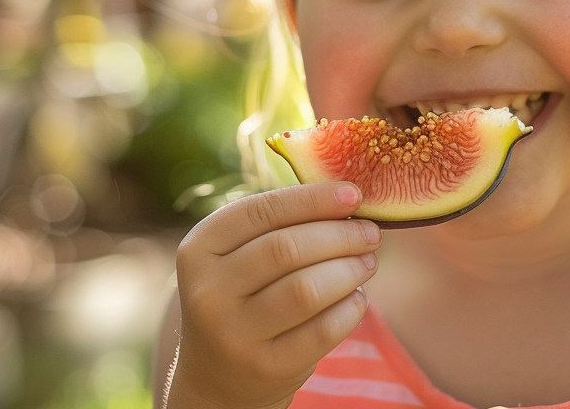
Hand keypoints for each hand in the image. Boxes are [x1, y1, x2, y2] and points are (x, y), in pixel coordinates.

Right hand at [167, 181, 380, 408]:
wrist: (217, 375)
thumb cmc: (242, 297)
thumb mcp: (237, 258)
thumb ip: (278, 226)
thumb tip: (346, 198)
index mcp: (199, 249)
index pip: (262, 211)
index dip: (313, 199)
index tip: (353, 194)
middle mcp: (208, 292)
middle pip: (287, 249)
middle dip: (340, 236)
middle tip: (370, 233)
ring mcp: (234, 334)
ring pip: (306, 289)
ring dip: (349, 270)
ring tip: (367, 262)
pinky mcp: (266, 367)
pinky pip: (322, 330)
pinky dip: (350, 309)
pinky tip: (357, 298)